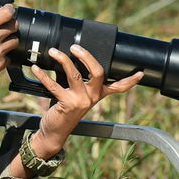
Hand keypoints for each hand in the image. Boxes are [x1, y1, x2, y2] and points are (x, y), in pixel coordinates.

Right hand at [0, 0, 18, 95]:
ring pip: (15, 41)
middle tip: (4, 25)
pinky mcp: (0, 65)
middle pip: (14, 25)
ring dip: (9, 39)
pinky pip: (10, 56)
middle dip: (11, 24)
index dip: (10, 9)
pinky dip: (4, 55)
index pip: (7, 12)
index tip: (8, 9)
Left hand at [30, 44, 144, 152]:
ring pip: (74, 74)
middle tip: (75, 47)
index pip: (119, 87)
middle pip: (98, 72)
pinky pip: (54, 85)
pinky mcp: (66, 104)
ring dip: (63, 60)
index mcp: (98, 94)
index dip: (131, 80)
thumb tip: (72, 58)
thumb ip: (80, 81)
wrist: (55, 131)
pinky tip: (36, 68)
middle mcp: (92, 97)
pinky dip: (43, 75)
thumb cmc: (65, 109)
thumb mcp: (78, 95)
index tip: (141, 72)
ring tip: (54, 51)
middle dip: (86, 56)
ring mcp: (80, 100)